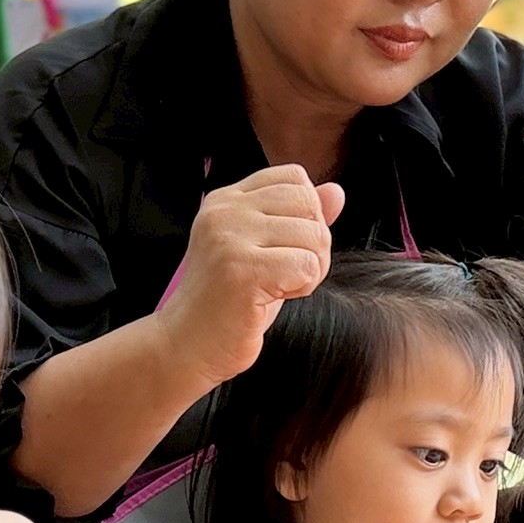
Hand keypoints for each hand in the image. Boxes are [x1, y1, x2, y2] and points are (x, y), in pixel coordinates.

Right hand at [156, 165, 344, 388]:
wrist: (186, 345)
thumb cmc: (228, 303)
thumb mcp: (266, 251)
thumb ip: (298, 218)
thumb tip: (337, 191)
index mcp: (226, 199)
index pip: (293, 177)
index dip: (306, 213)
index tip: (283, 246)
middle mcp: (225, 211)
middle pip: (308, 203)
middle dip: (313, 243)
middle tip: (285, 273)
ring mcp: (230, 238)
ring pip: (314, 235)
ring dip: (309, 269)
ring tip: (276, 287)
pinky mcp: (241, 270)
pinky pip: (307, 265)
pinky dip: (302, 288)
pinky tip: (273, 298)